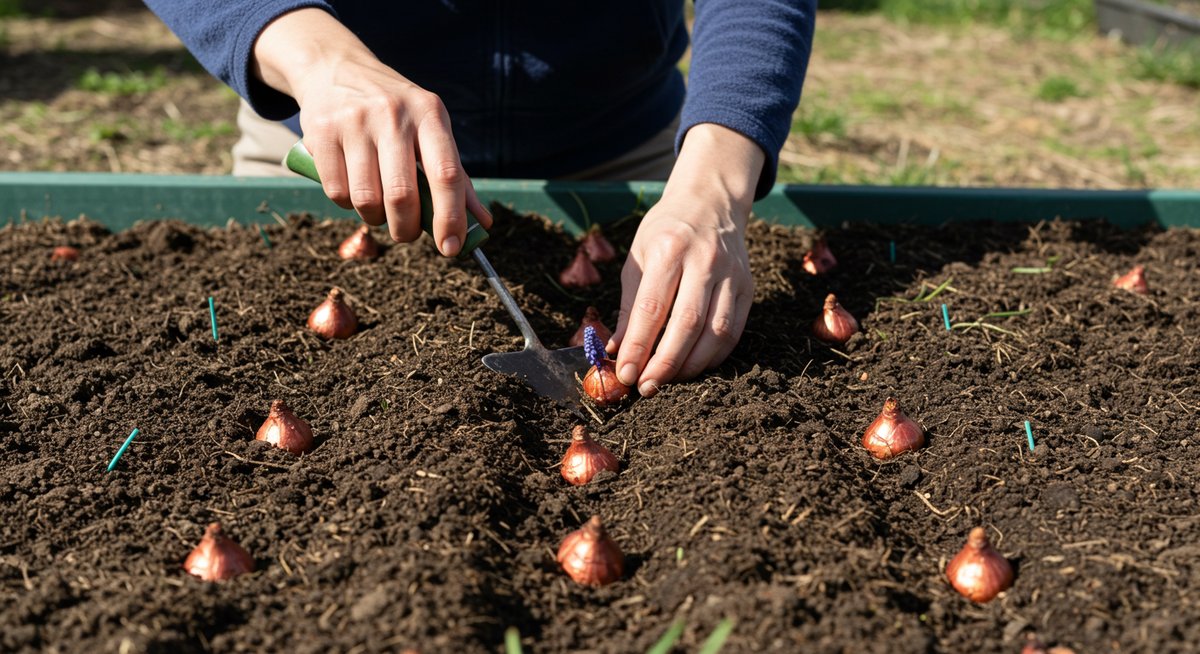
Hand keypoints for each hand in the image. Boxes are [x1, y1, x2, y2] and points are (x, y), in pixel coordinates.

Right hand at [252, 8, 490, 254]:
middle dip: (406, 229)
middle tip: (406, 233)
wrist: (337, 70)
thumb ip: (456, 177)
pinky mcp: (321, 132)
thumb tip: (482, 224)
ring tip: (378, 206)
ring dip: (375, 218)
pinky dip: (347, 204)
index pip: (446, 174)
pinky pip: (337, 192)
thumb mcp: (430, 131)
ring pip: (366, 199)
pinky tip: (353, 188)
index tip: (451, 248)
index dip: (450, 217)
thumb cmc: (396, 114)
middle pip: (402, 195)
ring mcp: (354, 121)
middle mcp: (393, 114)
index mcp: (430, 114)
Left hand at [608, 124, 764, 396]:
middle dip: (664, 364)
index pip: (652, 308)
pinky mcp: (748, 287)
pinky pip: (733, 332)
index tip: (625, 374)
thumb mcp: (637, 258)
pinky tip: (693, 366)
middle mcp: (704, 261)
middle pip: (687, 324)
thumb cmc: (665, 232)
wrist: (710, 202)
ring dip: (690, 366)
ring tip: (667, 380)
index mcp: (669, 249)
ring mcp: (731, 274)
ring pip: (715, 333)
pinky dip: (713, 357)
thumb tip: (617, 351)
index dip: (638, 347)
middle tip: (646, 388)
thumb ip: (628, 306)